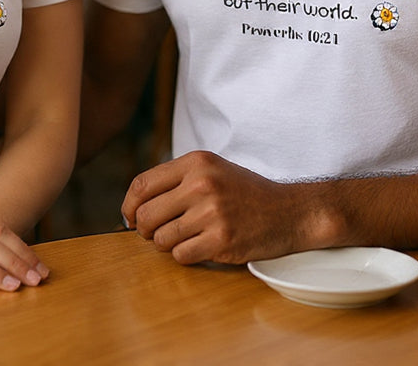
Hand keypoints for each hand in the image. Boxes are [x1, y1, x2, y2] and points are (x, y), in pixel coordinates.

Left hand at [122, 150, 311, 264]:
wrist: (289, 211)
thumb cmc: (245, 193)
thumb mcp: (212, 170)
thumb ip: (176, 180)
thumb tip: (133, 204)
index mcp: (196, 162)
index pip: (142, 184)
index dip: (128, 205)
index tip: (128, 217)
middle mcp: (201, 184)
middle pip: (146, 214)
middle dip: (144, 229)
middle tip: (155, 233)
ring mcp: (212, 212)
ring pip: (161, 238)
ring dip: (167, 244)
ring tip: (185, 238)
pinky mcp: (222, 239)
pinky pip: (181, 255)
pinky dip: (185, 256)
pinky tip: (201, 247)